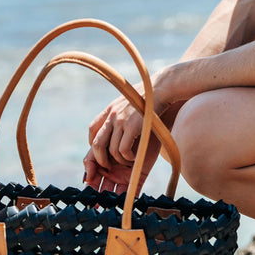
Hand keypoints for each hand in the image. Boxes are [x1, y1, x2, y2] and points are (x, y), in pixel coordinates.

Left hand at [83, 70, 178, 193]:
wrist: (161, 88)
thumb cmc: (149, 98)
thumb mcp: (129, 103)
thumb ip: (120, 114)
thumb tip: (117, 126)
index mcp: (110, 109)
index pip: (92, 129)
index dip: (93, 143)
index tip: (99, 152)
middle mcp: (112, 115)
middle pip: (96, 144)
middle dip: (99, 159)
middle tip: (107, 166)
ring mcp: (121, 121)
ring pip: (111, 150)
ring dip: (118, 160)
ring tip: (127, 161)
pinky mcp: (132, 127)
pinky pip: (123, 150)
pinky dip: (128, 158)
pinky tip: (135, 157)